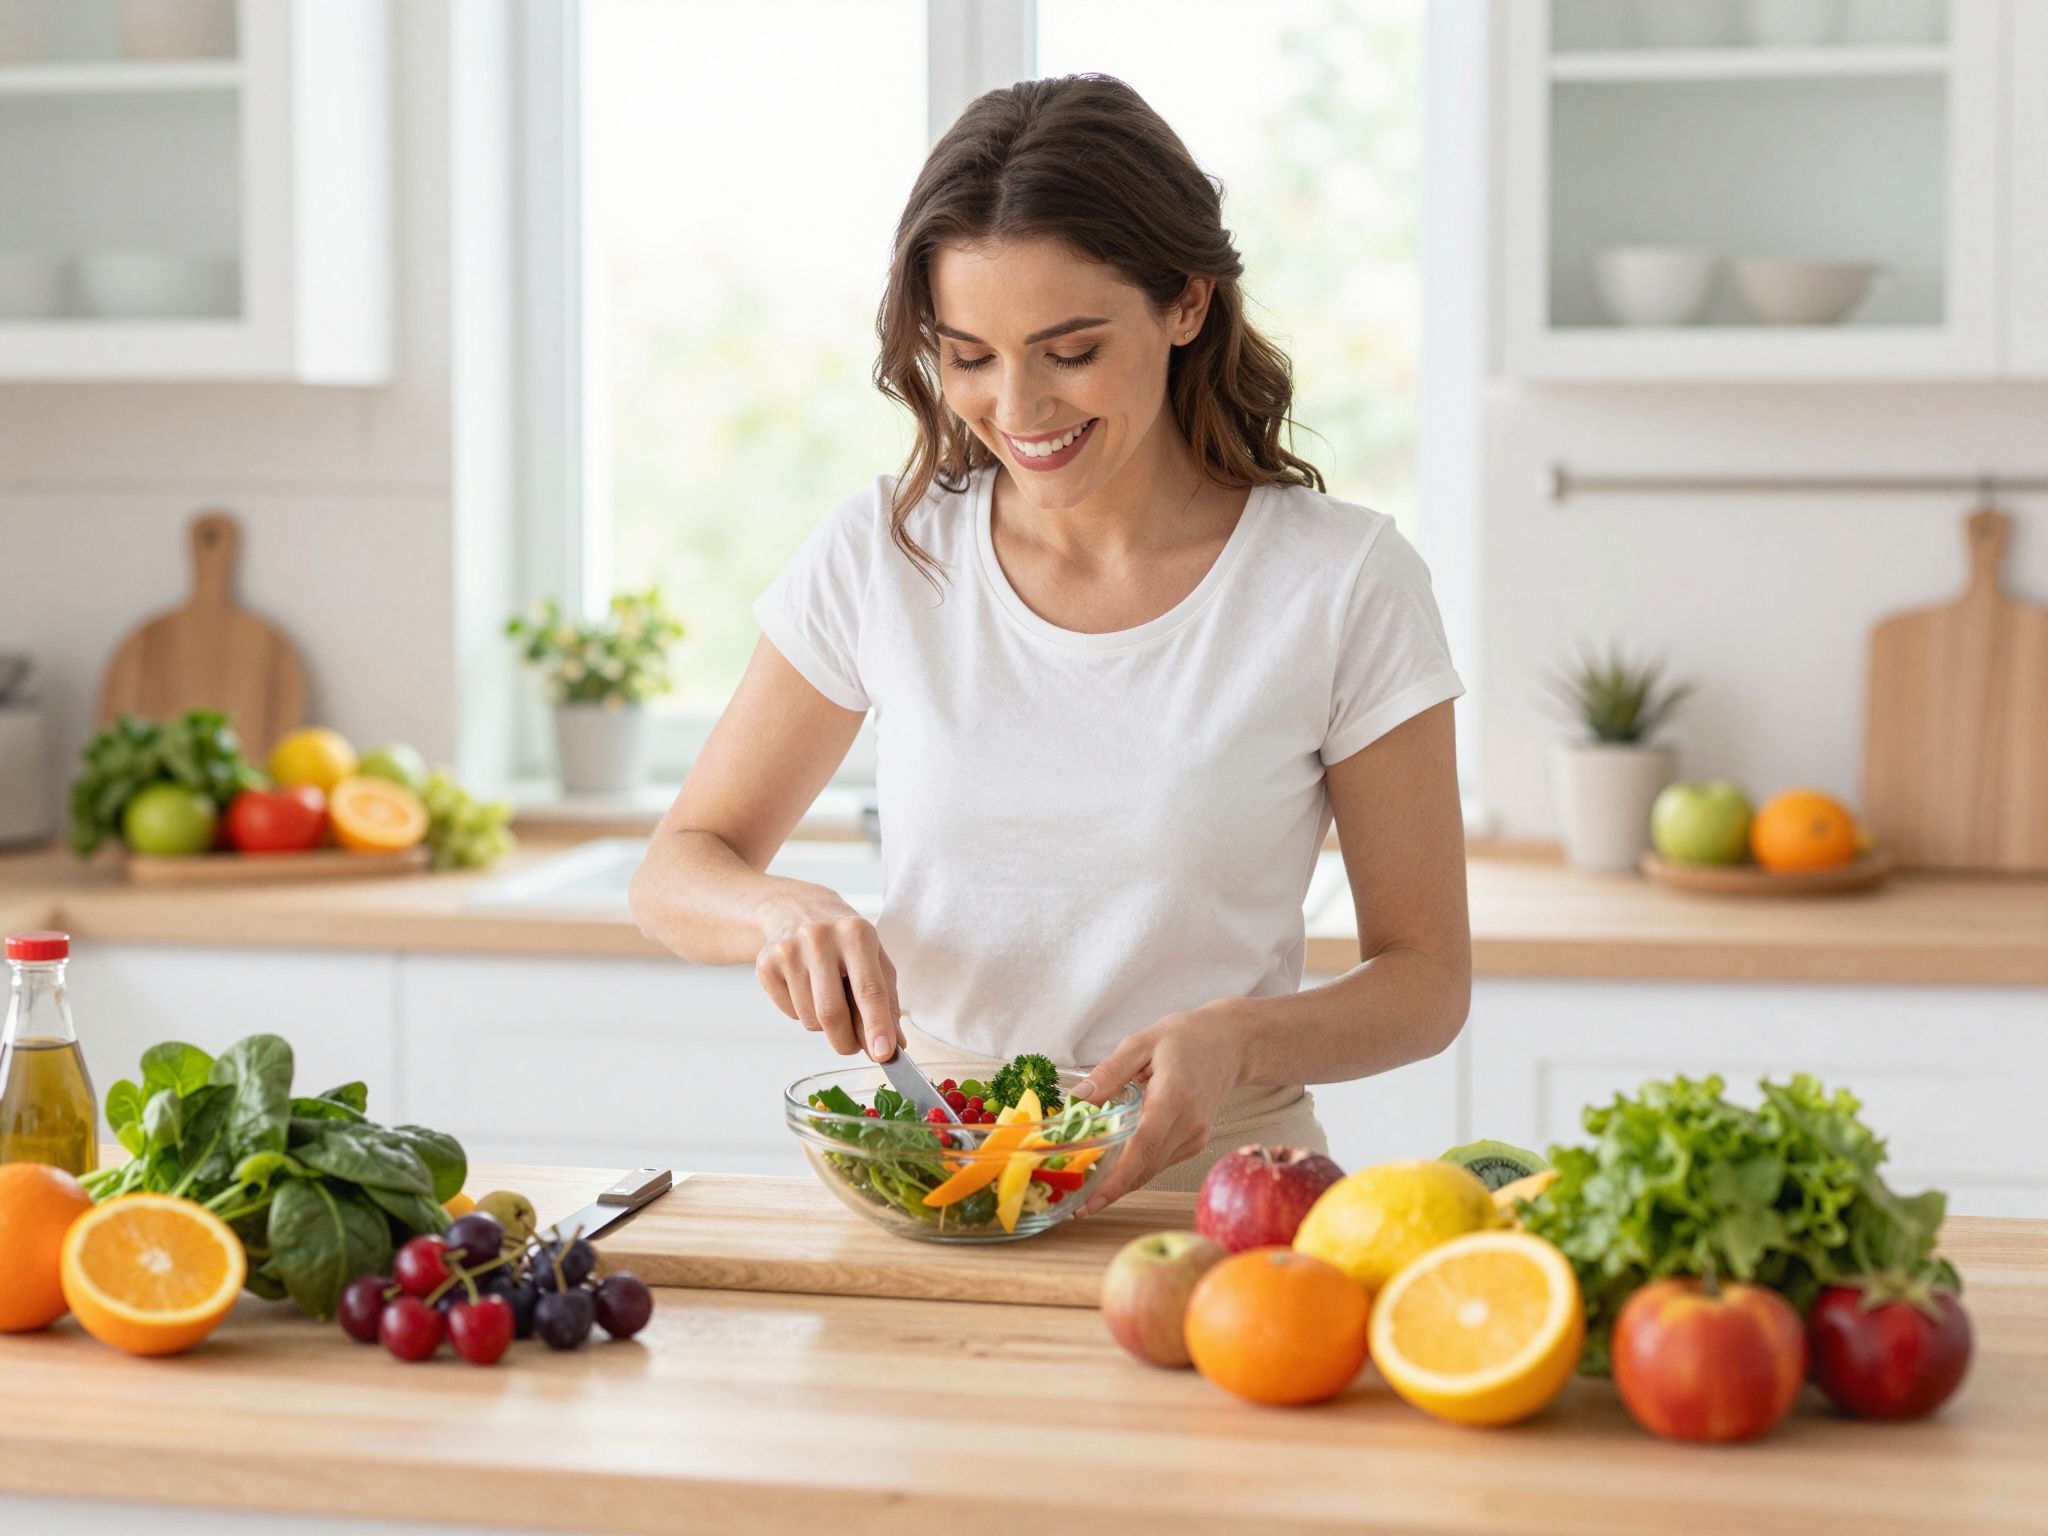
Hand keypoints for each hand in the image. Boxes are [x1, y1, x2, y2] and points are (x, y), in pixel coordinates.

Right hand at [754, 887, 900, 1059]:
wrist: (796, 909)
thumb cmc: (844, 939)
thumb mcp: (875, 958)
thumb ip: (887, 1001)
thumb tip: (895, 1044)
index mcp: (856, 934)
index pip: (869, 989)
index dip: (876, 1026)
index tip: (884, 1054)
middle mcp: (820, 938)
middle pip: (832, 1012)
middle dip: (846, 1042)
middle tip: (853, 1046)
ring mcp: (788, 950)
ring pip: (809, 1018)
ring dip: (824, 1026)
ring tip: (829, 1001)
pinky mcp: (765, 964)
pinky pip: (789, 1013)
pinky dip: (803, 1014)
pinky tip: (807, 990)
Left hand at [1068, 1002, 1247, 1216]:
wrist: (1229, 1043)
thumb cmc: (1185, 1038)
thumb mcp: (1141, 1042)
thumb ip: (1109, 1072)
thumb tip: (1079, 1100)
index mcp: (1173, 1097)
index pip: (1142, 1149)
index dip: (1115, 1180)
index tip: (1090, 1201)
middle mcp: (1189, 1124)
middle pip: (1145, 1168)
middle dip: (1110, 1190)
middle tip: (1075, 1203)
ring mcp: (1196, 1136)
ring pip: (1152, 1169)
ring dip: (1122, 1181)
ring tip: (1088, 1186)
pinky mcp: (1197, 1142)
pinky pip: (1160, 1161)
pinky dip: (1137, 1167)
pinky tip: (1115, 1165)